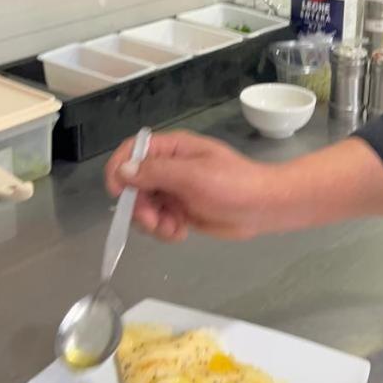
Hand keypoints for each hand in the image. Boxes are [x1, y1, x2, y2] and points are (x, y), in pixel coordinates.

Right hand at [105, 130, 264, 241]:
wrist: (263, 208)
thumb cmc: (234, 184)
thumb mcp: (193, 175)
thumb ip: (156, 172)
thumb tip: (123, 171)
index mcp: (173, 149)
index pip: (132, 151)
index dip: (119, 169)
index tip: (118, 193)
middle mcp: (170, 168)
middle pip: (134, 184)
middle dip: (139, 206)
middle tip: (154, 221)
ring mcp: (175, 190)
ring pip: (144, 207)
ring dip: (152, 222)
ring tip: (173, 229)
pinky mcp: (181, 211)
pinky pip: (158, 221)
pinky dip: (164, 230)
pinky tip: (181, 233)